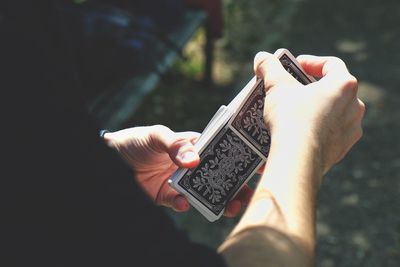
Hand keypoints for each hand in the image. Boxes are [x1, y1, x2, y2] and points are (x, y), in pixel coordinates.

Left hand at [104, 125, 252, 215]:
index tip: (258, 163)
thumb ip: (175, 144)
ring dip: (220, 201)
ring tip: (229, 207)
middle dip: (237, 185)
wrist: (110, 159)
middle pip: (220, 176)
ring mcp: (182, 183)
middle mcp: (192, 166)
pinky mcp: (168, 197)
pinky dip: (184, 205)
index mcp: (195, 147)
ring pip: (206, 194)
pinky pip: (181, 204)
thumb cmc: (137, 141)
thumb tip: (194, 160)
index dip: (241, 157)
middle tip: (249, 193)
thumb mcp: (156, 135)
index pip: (222, 151)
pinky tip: (183, 203)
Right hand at [254, 52, 364, 178]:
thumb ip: (270, 67)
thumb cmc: (291, 117)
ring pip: (331, 114)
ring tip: (290, 113)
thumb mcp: (276, 86)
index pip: (331, 65)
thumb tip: (261, 57)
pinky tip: (294, 134)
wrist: (297, 158)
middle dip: (310, 88)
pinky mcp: (341, 150)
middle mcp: (354, 107)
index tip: (294, 67)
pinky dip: (313, 131)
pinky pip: (327, 135)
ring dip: (313, 110)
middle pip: (331, 90)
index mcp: (344, 85)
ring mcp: (350, 130)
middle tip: (290, 90)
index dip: (311, 63)